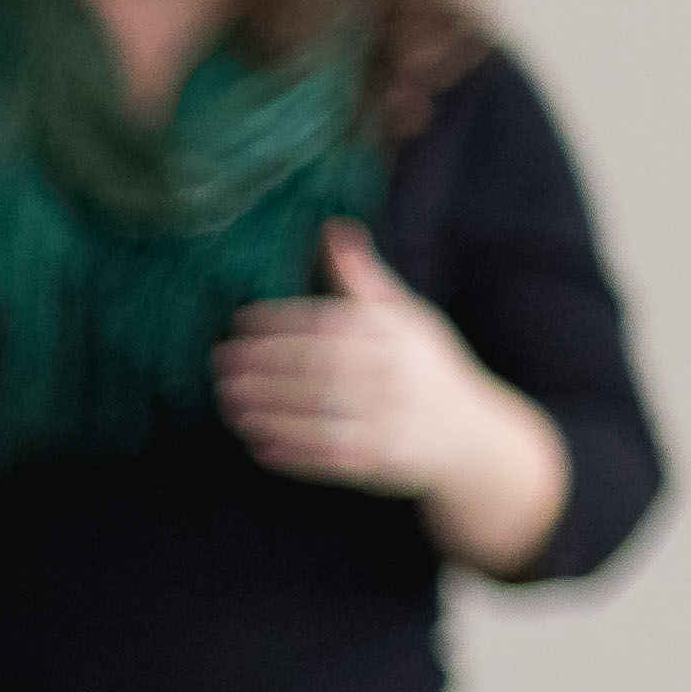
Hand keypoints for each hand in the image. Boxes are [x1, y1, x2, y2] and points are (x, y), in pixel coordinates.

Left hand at [216, 227, 500, 491]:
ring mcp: (384, 424)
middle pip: (316, 370)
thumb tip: (333, 227)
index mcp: (393, 337)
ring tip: (227, 401)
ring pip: (315, 416)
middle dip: (262, 366)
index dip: (281, 322)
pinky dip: (289, 453)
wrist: (471, 438)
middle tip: (219, 363)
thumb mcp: (407, 315)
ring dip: (266, 410)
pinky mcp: (377, 463)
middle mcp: (389, 379)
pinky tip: (256, 443)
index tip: (240, 320)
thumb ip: (363, 278)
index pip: (329, 325)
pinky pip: (326, 459)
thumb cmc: (427, 368)